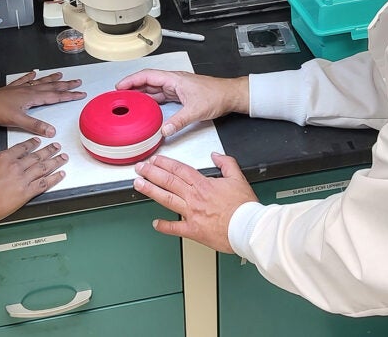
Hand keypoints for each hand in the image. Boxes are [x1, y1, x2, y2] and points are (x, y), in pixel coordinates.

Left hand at [0, 71, 84, 136]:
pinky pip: (24, 80)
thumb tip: (52, 131)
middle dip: (65, 85)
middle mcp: (28, 90)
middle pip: (51, 87)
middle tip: (77, 82)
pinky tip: (33, 72)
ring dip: (52, 79)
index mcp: (32, 97)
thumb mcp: (17, 121)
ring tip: (61, 75)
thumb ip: (35, 125)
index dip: (69, 95)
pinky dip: (30, 76)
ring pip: (40, 82)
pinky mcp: (12, 89)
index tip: (81, 93)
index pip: (56, 96)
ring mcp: (20, 88)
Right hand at [0, 138, 67, 227]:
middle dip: (48, 150)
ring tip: (63, 157)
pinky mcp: (25, 193)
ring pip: (43, 168)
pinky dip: (54, 178)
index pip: (21, 148)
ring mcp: (22, 179)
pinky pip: (44, 184)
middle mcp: (15, 166)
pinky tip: (61, 175)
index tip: (38, 141)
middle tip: (56, 146)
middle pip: (36, 156)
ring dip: (55, 161)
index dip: (31, 144)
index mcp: (3, 158)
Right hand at [115, 70, 247, 136]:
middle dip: (132, 87)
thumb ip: (178, 121)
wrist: (230, 95)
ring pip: (153, 89)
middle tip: (119, 96)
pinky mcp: (180, 95)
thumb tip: (163, 130)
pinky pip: (161, 96)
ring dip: (140, 94)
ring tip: (128, 101)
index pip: (147, 76)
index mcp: (174, 79)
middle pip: (147, 81)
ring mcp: (176, 88)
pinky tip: (146, 107)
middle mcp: (173, 81)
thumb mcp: (196, 110)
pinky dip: (151, 100)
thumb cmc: (217, 95)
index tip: (120, 86)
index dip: (131, 80)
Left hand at [133, 152, 256, 253]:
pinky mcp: (194, 230)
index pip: (179, 169)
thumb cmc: (244, 207)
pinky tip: (155, 223)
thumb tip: (216, 155)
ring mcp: (192, 214)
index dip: (165, 163)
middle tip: (140, 168)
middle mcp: (194, 197)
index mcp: (204, 184)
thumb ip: (226, 163)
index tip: (155, 160)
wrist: (248, 227)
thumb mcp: (238, 178)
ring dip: (151, 191)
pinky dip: (164, 226)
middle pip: (168, 181)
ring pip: (167, 199)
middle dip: (151, 173)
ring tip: (139, 185)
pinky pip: (175, 228)